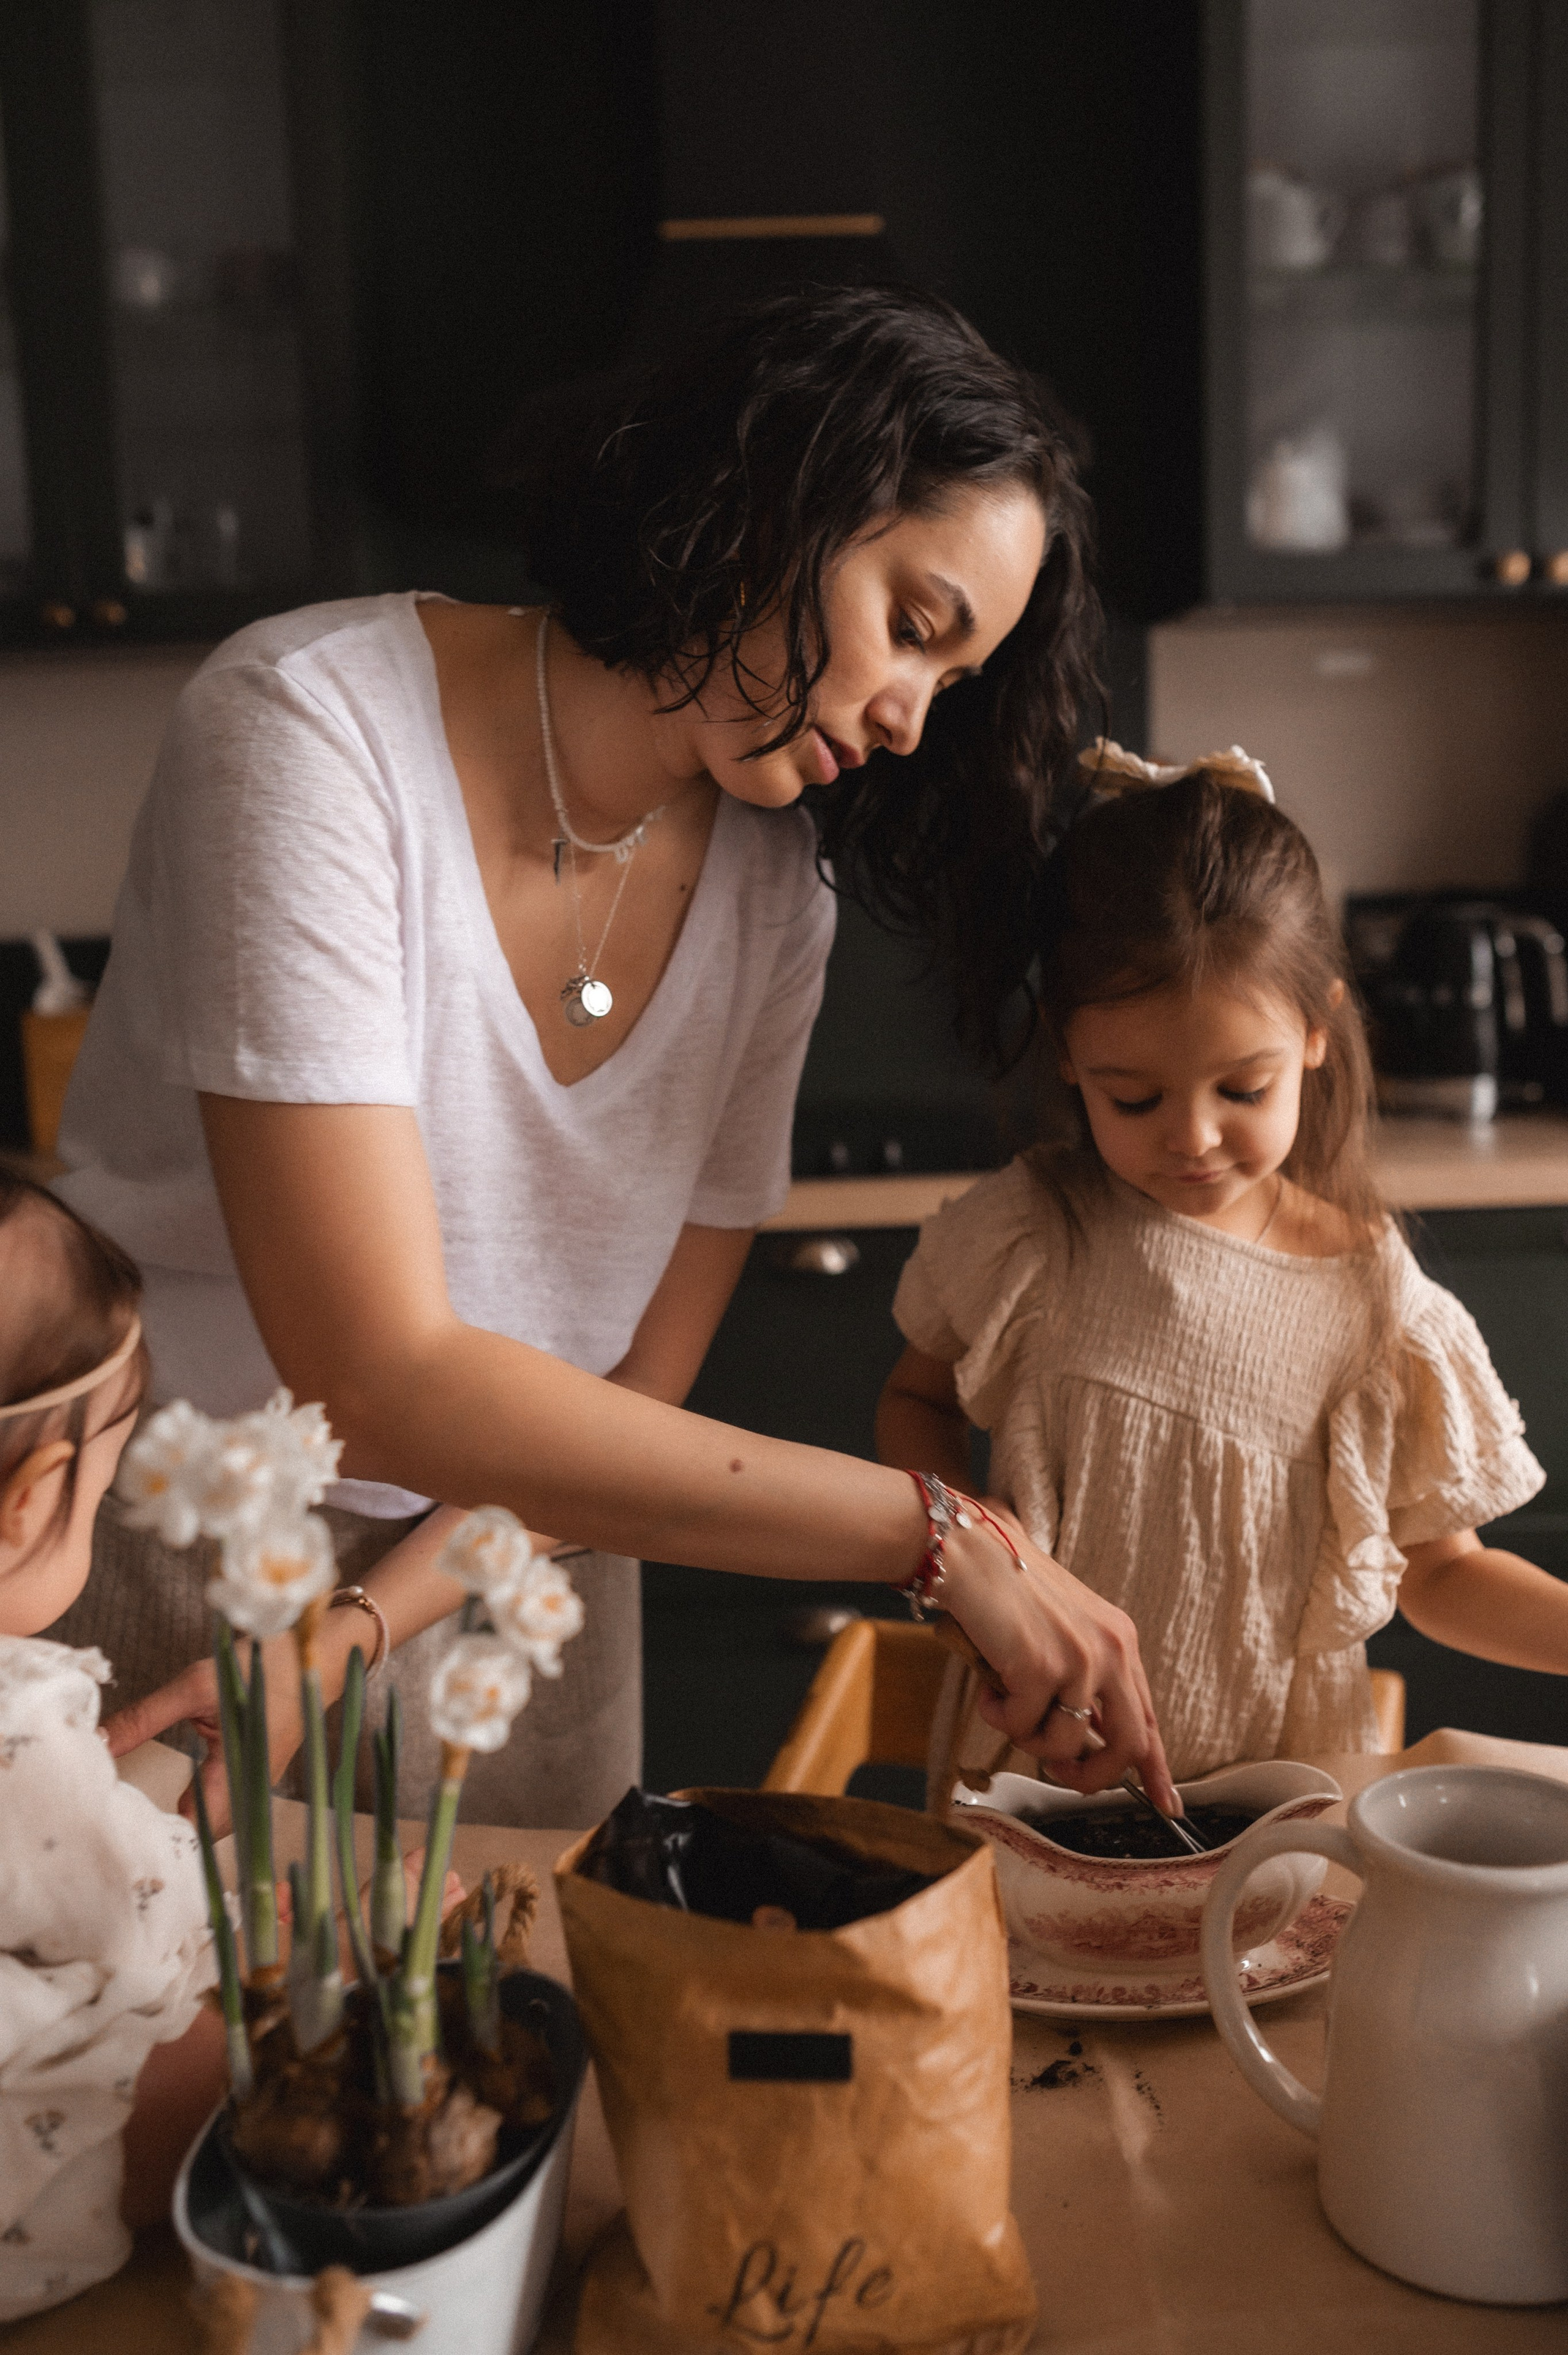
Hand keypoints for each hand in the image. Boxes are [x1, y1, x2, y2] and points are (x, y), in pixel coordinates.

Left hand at [102, 1641, 303, 1837]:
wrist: (316, 1653)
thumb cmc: (262, 1666)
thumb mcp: (194, 1686)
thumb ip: (144, 1718)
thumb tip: (96, 1741)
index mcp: (240, 1775)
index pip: (194, 1831)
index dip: (159, 1837)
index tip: (121, 1829)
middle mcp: (252, 1789)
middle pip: (204, 1834)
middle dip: (166, 1835)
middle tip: (123, 1826)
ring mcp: (257, 1783)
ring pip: (215, 1822)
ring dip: (183, 1822)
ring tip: (142, 1817)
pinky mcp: (255, 1772)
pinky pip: (224, 1804)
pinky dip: (198, 1806)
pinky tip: (177, 1798)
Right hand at [938, 1519, 1178, 1813]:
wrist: (969, 1552)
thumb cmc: (1007, 1591)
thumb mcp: (1065, 1631)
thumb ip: (1085, 1678)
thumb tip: (1088, 1739)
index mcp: (1120, 1641)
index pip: (1148, 1718)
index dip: (1157, 1768)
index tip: (1167, 1802)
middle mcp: (1111, 1650)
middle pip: (1127, 1746)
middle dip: (1092, 1777)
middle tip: (1061, 1775)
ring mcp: (1079, 1659)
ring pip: (1064, 1744)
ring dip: (1027, 1738)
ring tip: (1007, 1702)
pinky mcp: (1040, 1667)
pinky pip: (1020, 1726)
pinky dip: (998, 1717)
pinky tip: (988, 1686)